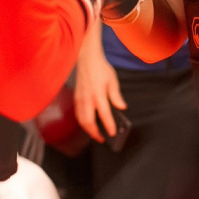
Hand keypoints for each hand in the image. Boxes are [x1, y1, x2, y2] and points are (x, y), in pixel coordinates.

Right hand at [74, 20, 126, 141]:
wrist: (87, 59)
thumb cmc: (101, 69)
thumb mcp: (112, 80)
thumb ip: (116, 96)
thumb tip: (122, 107)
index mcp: (98, 94)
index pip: (104, 114)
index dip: (108, 125)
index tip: (112, 133)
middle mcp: (87, 99)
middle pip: (88, 122)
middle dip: (95, 133)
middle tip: (103, 139)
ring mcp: (80, 99)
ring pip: (81, 120)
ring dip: (88, 130)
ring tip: (96, 134)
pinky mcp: (76, 98)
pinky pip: (78, 114)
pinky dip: (83, 122)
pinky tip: (88, 124)